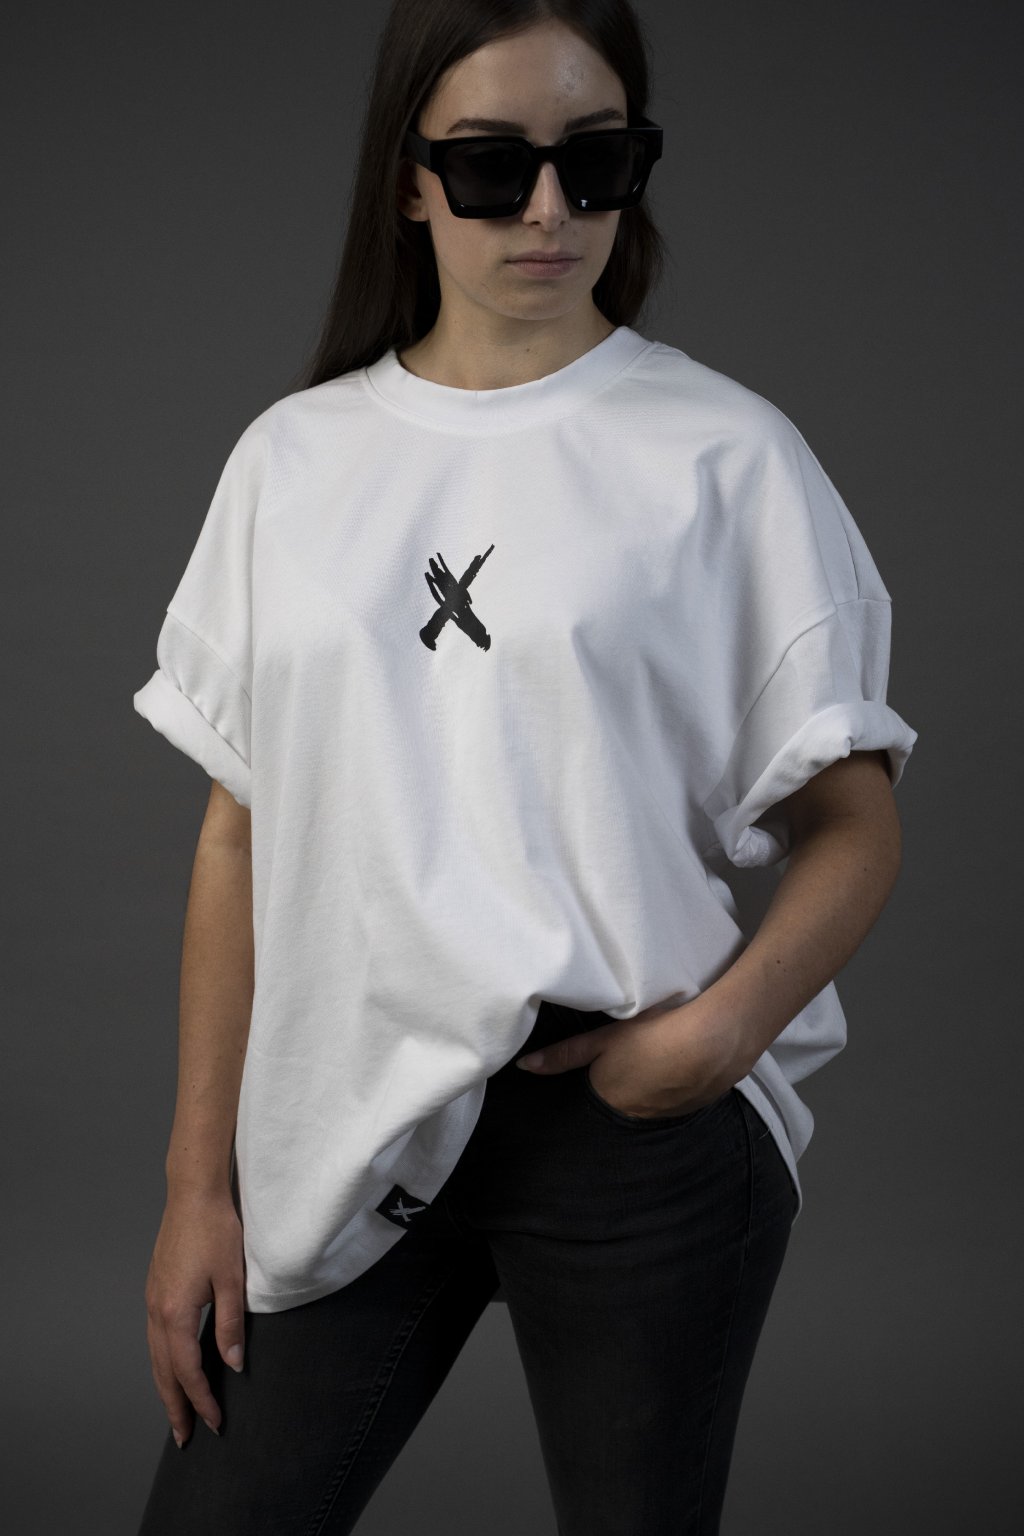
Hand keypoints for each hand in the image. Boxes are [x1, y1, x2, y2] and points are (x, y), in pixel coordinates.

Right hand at [144, 1188, 246, 1447]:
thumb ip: (230, 1325)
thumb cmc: (216, 1231)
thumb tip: (232, 1363)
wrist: (194, 1194)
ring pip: (155, 1356)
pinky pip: (155, 1338)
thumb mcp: (232, 1280)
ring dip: (167, 1386)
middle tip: (185, 1437)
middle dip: (174, 1406)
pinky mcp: (156, 1289)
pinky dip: (164, 1361)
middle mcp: (156, 1311)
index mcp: (174, 1313)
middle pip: (163, 1371)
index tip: (215, 1422)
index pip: (187, 1371)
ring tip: (177, 1411)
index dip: (201, 1400)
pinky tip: (174, 1366)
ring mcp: (152, 1299)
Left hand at [515, 998, 751, 1118]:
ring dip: (653, 1083)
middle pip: (624, 1100)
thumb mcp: (603, 1038)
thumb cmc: (653, 1034)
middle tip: (635, 1052)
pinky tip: (683, 1059)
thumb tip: (525, 1067)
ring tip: (660, 1053)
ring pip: (652, 1100)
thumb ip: (565, 1054)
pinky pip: (679, 1097)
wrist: (716, 1039)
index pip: (596, 1095)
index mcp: (610, 1100)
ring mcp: (669, 1114)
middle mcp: (637, 1115)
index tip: (607, 1058)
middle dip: (625, 1081)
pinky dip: (678, 1082)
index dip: (599, 1075)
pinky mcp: (698, 1106)